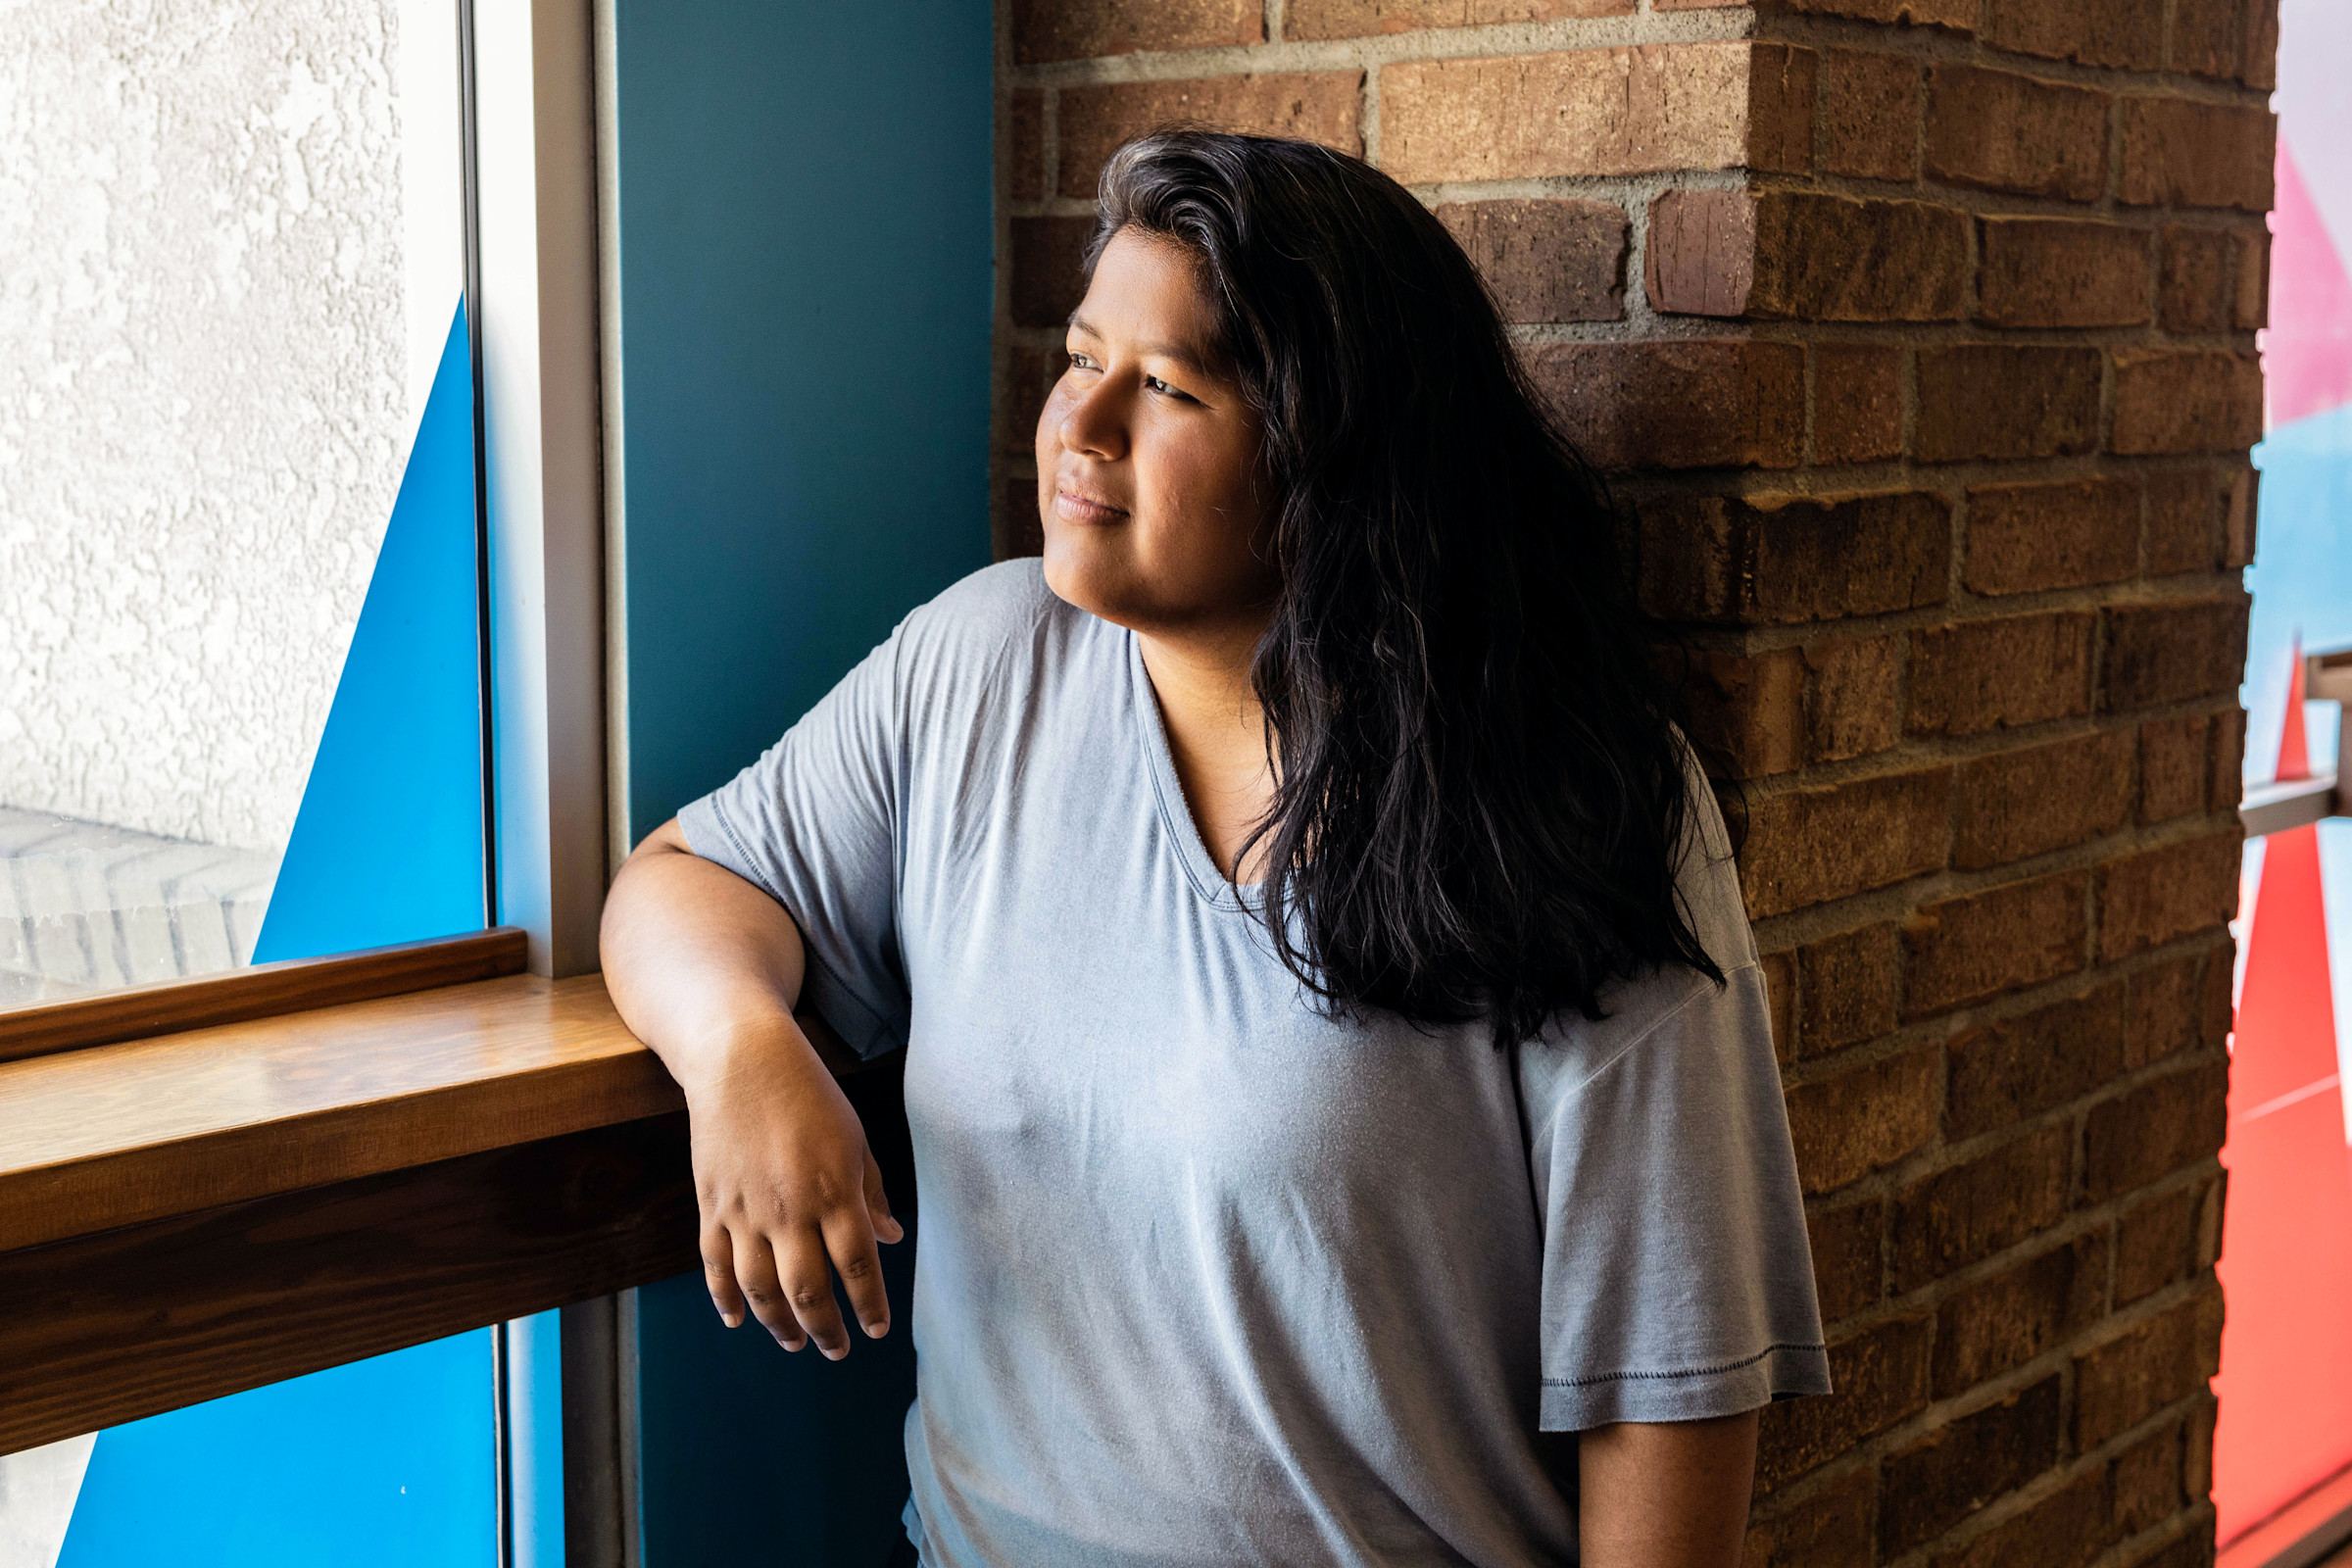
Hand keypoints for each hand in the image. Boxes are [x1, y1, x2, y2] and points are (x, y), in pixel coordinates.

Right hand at [683, 1019, 905, 1357]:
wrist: (742, 1060)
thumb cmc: (809, 1094)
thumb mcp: (854, 1138)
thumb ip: (871, 1192)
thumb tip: (891, 1239)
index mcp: (834, 1192)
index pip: (857, 1267)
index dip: (869, 1305)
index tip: (877, 1330)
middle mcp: (790, 1210)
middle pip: (808, 1291)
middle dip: (825, 1329)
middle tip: (838, 1350)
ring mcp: (745, 1212)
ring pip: (759, 1289)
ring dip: (778, 1324)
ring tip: (794, 1343)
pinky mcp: (713, 1205)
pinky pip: (715, 1266)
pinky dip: (724, 1299)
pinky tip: (737, 1320)